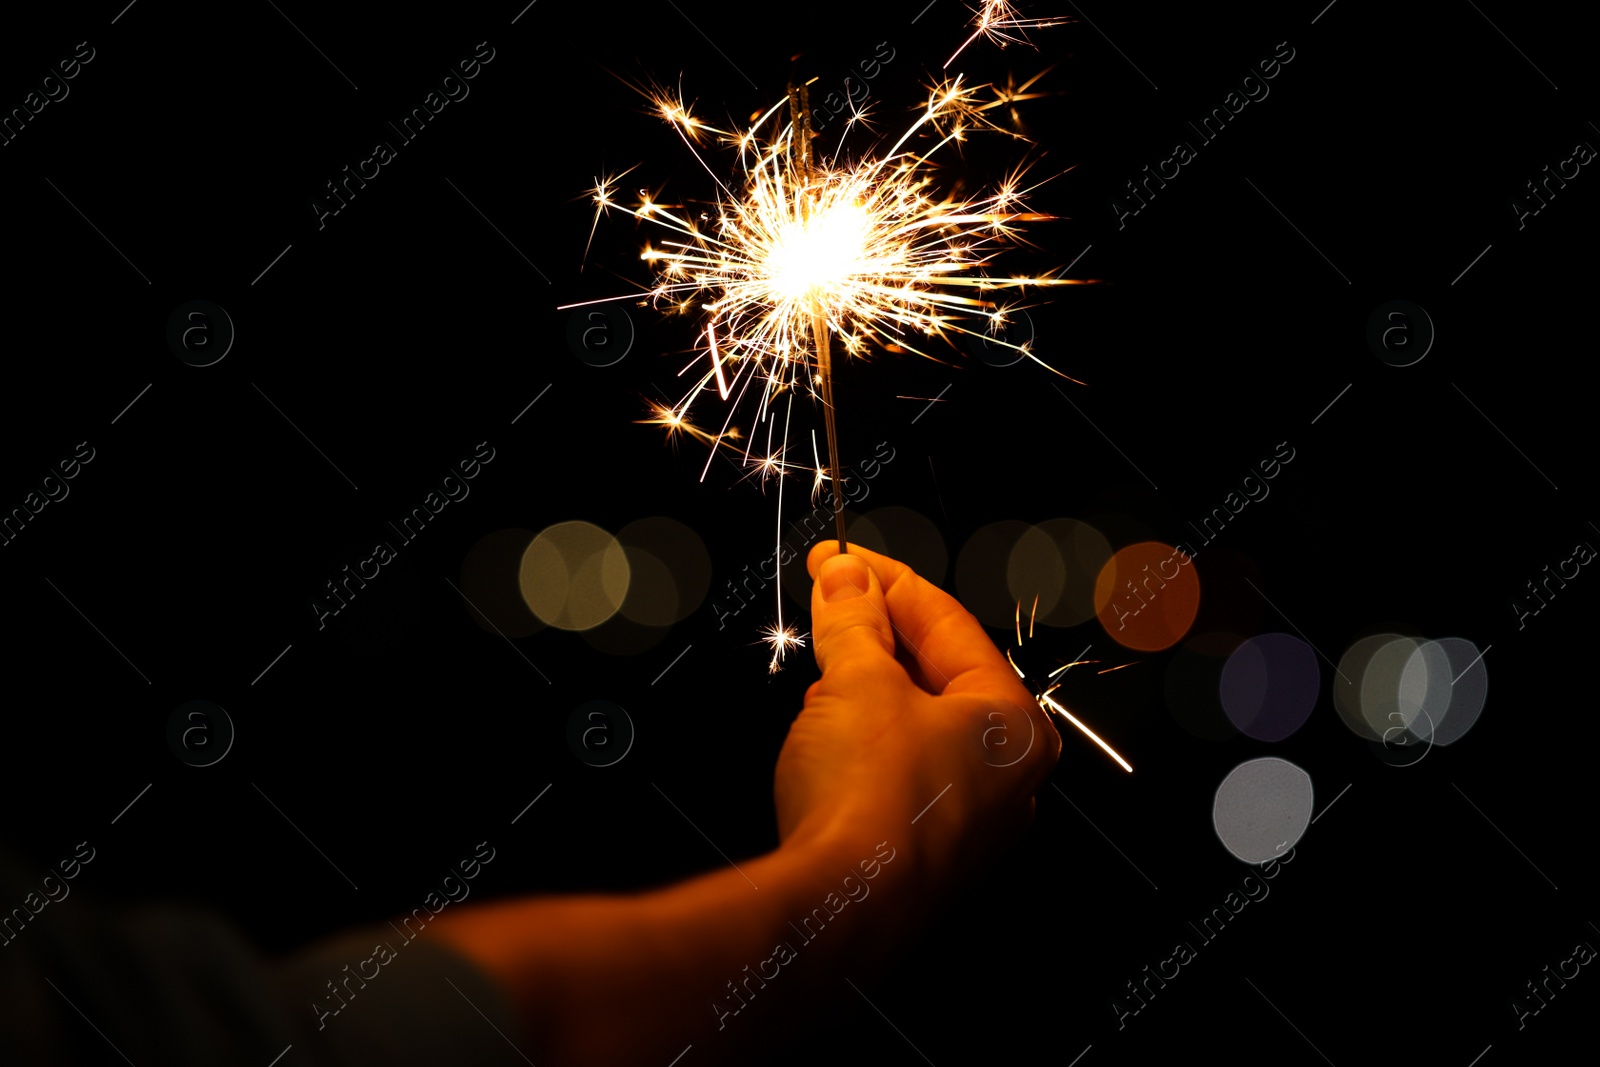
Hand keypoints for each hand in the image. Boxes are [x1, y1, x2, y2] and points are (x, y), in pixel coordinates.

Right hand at [773, 541, 1060, 911]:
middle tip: (831, 597)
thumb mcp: (858, 680)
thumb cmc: (873, 801)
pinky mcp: (926, 851)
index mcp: (1013, 723)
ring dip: (867, 687)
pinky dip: (864, 740)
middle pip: (938, 673)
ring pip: (916, 724)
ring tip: (824, 662)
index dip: (886, 580)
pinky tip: (827, 730)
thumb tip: (846, 579)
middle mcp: (1006, 775)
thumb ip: (854, 620)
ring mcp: (969, 820)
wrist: (838, 904)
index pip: (949, 623)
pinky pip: (899, 772)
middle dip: (878, 633)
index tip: (843, 560)